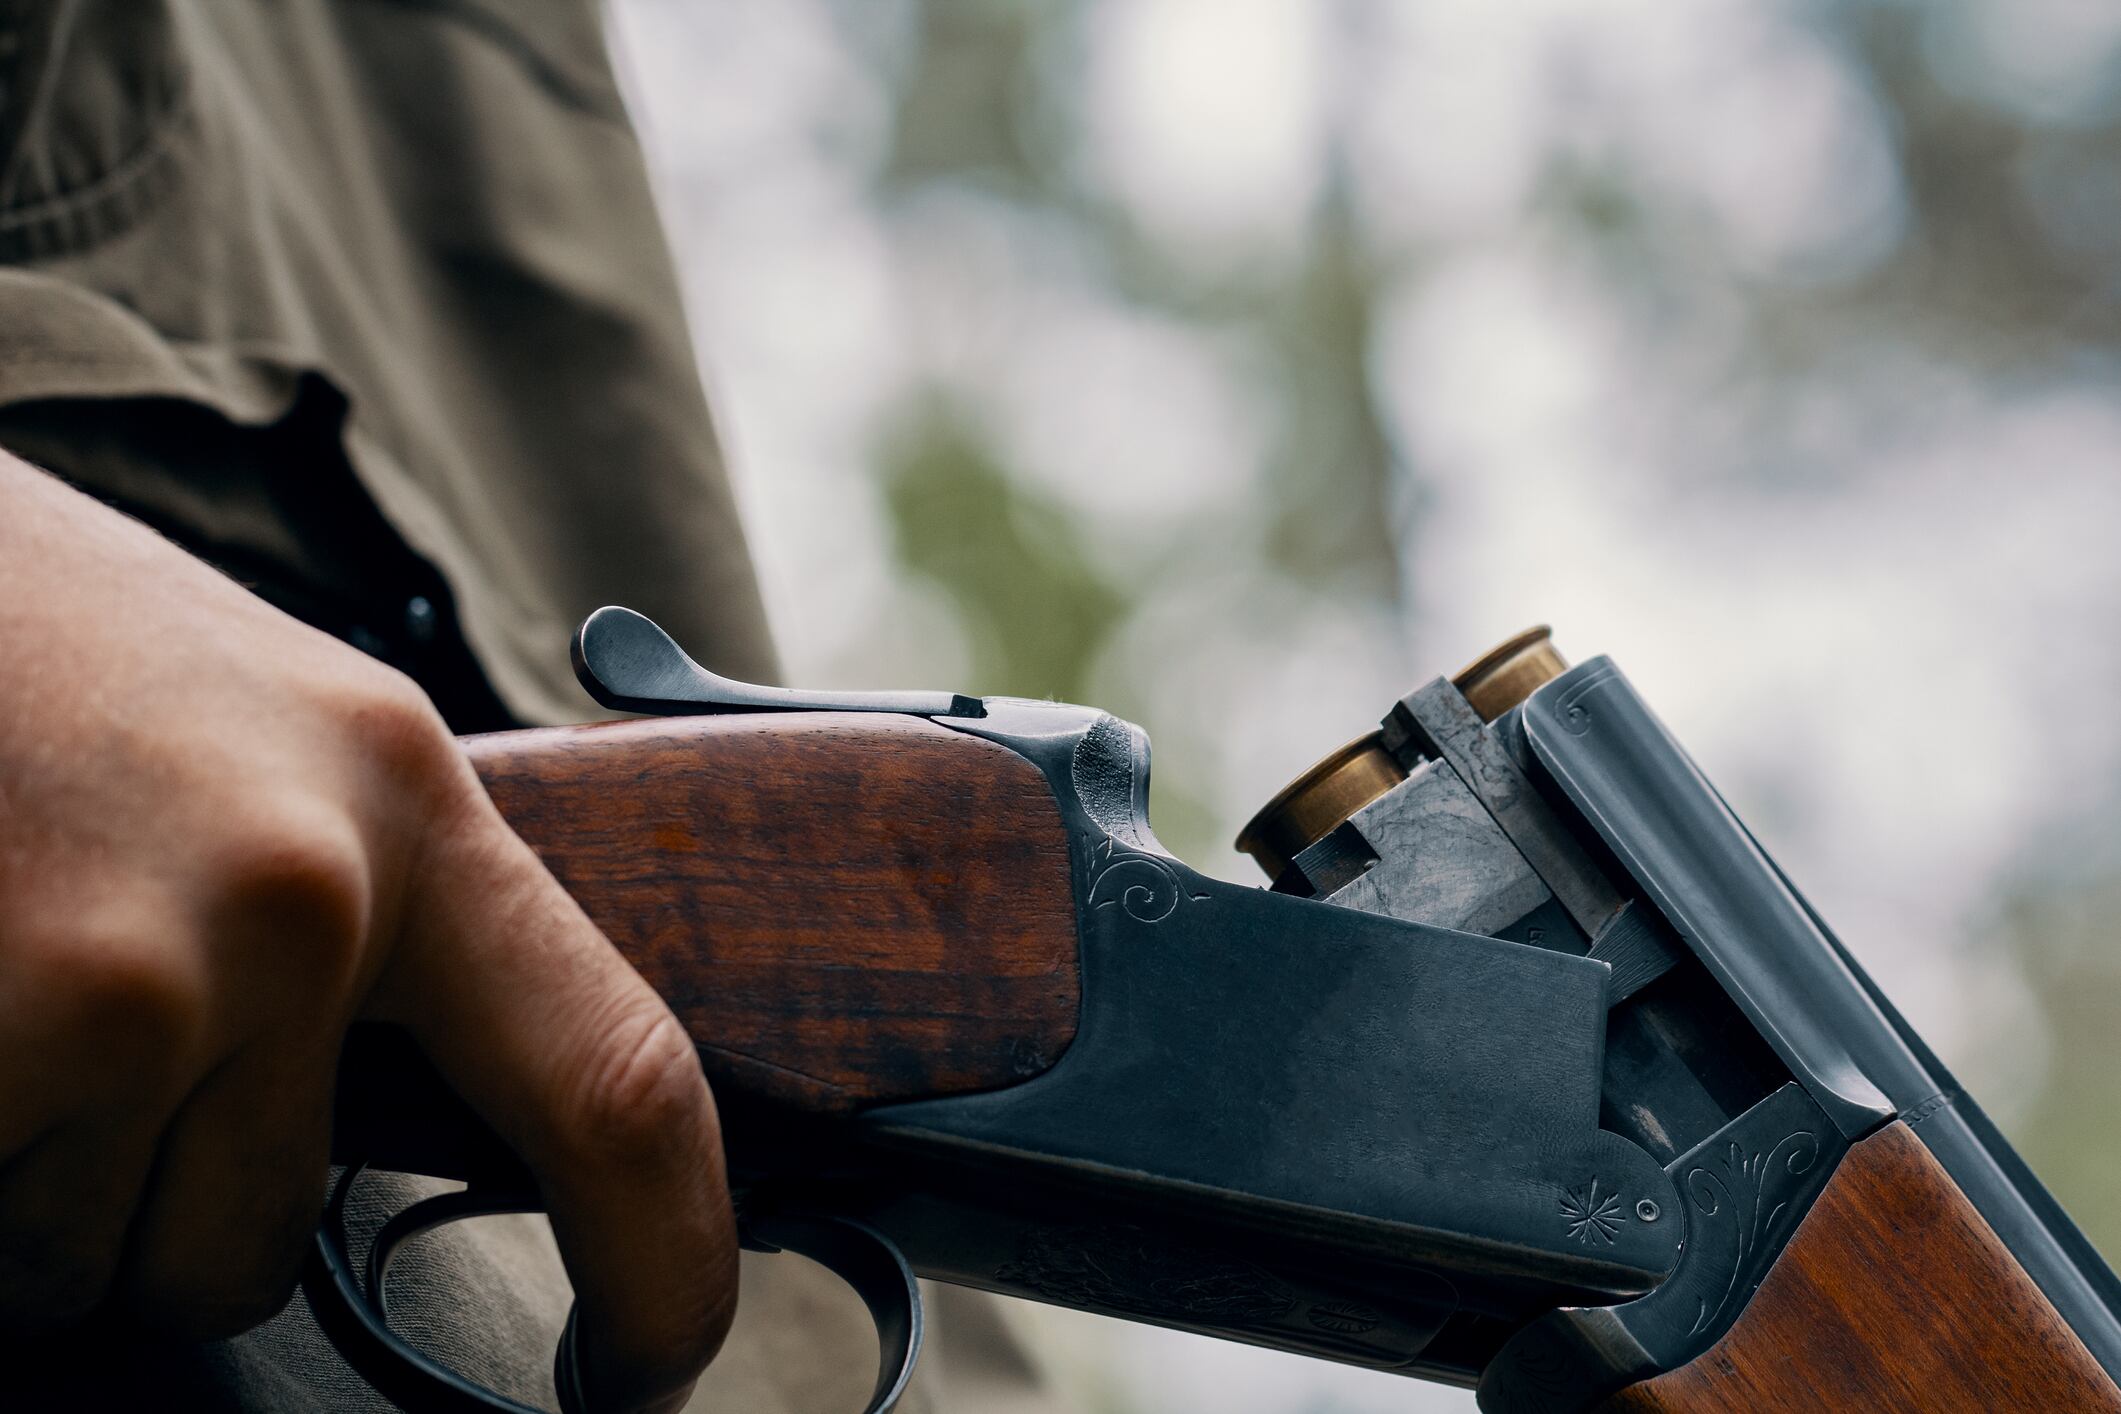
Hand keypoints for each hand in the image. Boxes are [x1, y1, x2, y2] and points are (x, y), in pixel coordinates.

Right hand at [0, 452, 735, 1411]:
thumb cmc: (58, 651)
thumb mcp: (289, 746)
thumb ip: (384, 919)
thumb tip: (443, 1118)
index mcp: (414, 813)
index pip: (620, 1082)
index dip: (666, 1258)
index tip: (656, 1360)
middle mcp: (305, 897)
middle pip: (258, 1246)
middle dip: (153, 1222)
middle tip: (79, 1050)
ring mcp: (137, 974)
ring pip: (89, 1265)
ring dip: (32, 1190)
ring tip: (1, 983)